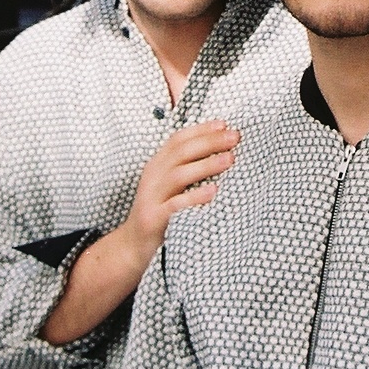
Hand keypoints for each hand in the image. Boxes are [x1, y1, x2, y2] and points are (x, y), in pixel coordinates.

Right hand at [115, 120, 238, 261]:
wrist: (133, 244)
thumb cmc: (159, 211)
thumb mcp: (169, 186)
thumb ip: (187, 168)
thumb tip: (221, 151)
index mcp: (157, 165)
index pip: (178, 140)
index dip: (201, 130)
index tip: (225, 124)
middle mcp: (152, 177)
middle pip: (181, 152)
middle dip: (209, 142)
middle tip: (235, 137)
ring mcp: (151, 197)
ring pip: (178, 175)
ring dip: (206, 165)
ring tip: (230, 159)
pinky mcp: (154, 218)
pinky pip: (175, 205)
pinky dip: (195, 197)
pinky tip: (214, 191)